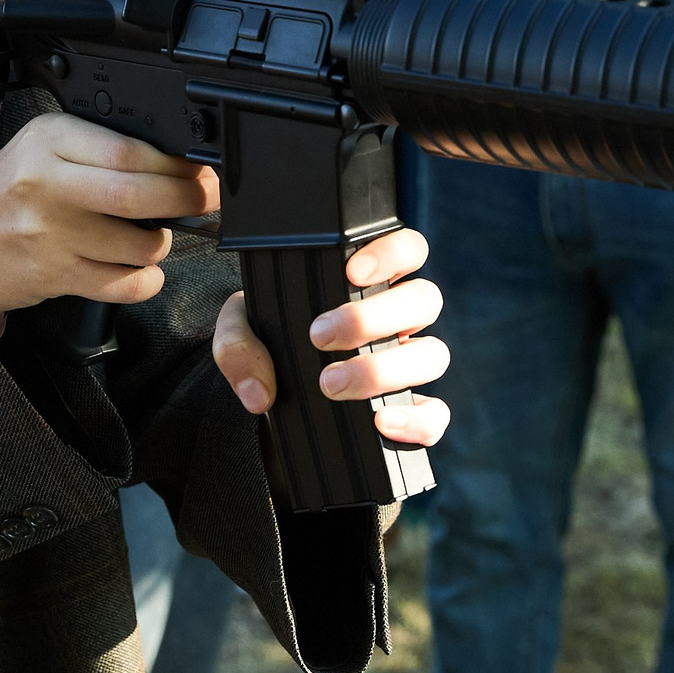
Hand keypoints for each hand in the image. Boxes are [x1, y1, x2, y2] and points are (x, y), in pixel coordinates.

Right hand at [0, 113, 219, 333]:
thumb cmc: (6, 194)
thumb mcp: (42, 148)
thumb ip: (97, 146)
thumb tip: (174, 158)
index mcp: (48, 141)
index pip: (127, 149)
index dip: (175, 163)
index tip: (199, 169)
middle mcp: (46, 185)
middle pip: (136, 195)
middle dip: (185, 199)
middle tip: (204, 199)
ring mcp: (49, 235)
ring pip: (135, 244)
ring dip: (161, 243)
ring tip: (154, 235)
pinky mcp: (54, 276)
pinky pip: (121, 285)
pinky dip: (145, 281)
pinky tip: (140, 269)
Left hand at [210, 228, 450, 448]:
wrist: (274, 407)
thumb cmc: (268, 352)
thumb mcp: (240, 336)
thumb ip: (237, 346)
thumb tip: (258, 392)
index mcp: (367, 287)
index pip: (407, 250)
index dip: (393, 252)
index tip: (351, 272)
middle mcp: (397, 322)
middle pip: (425, 299)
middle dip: (373, 316)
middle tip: (319, 336)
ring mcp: (408, 367)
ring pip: (433, 354)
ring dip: (385, 369)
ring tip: (331, 384)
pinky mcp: (412, 413)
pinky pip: (436, 415)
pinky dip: (417, 419)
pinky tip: (380, 422)